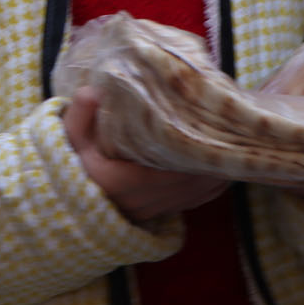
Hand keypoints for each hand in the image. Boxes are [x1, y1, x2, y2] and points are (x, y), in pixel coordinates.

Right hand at [63, 87, 229, 222]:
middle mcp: (145, 200)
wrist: (72, 204)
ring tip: (233, 144)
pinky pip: (198, 201)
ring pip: (200, 192)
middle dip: (214, 158)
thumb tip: (92, 91)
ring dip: (218, 171)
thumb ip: (80, 116)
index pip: (171, 171)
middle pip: (194, 181)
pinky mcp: (163, 213)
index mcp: (125, 182)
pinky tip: (225, 167)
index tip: (209, 130)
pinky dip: (215, 185)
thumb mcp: (70, 139)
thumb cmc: (74, 167)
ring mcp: (156, 209)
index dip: (195, 154)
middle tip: (229, 129)